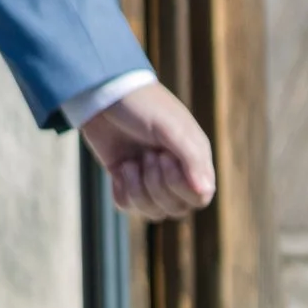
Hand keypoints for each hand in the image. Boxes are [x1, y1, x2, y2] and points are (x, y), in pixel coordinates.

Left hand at [81, 79, 215, 219]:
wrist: (102, 94)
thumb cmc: (142, 106)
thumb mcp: (171, 128)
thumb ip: (192, 159)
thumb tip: (205, 192)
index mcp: (193, 159)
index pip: (199, 197)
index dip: (179, 185)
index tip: (163, 157)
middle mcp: (175, 172)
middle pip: (176, 209)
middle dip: (155, 185)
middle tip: (146, 155)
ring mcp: (149, 178)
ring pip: (153, 213)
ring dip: (138, 190)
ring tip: (130, 163)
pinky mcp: (126, 180)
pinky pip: (129, 207)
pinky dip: (122, 192)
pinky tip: (119, 170)